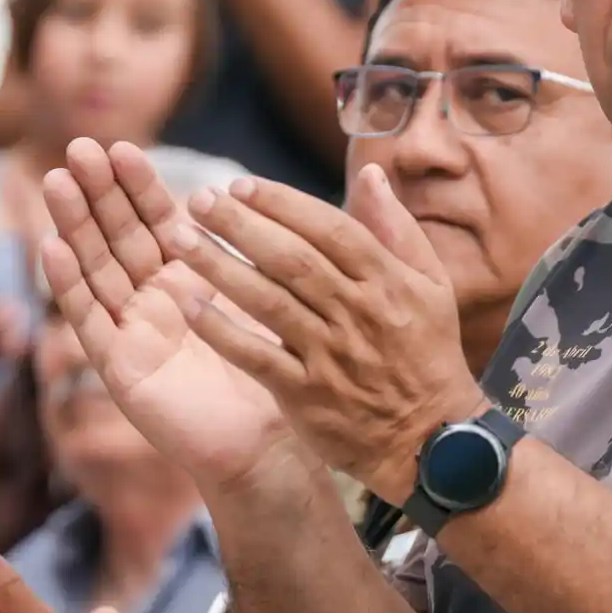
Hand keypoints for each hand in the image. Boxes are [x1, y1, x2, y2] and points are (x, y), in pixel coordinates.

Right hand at [40, 138, 286, 486]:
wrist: (269, 442)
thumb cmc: (278, 369)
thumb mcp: (274, 294)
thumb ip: (272, 246)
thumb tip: (300, 188)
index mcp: (190, 277)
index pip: (157, 220)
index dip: (137, 184)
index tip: (121, 145)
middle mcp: (154, 298)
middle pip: (118, 235)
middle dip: (98, 191)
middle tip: (78, 146)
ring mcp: (132, 330)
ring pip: (96, 268)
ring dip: (74, 225)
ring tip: (57, 181)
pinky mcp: (118, 366)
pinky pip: (89, 320)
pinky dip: (68, 284)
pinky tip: (51, 248)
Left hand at [170, 161, 481, 499]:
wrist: (431, 438)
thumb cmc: (427, 352)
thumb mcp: (430, 283)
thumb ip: (396, 227)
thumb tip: (369, 174)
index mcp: (387, 281)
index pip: (329, 228)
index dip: (283, 203)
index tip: (241, 184)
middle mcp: (357, 312)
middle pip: (292, 259)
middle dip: (242, 225)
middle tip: (199, 199)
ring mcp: (330, 354)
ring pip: (268, 302)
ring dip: (220, 268)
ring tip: (181, 241)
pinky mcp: (306, 394)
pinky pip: (257, 357)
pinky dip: (223, 332)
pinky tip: (190, 307)